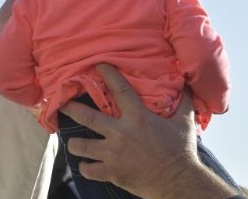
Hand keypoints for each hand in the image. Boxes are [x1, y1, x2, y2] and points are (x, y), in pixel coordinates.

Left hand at [60, 64, 212, 197]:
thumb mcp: (184, 123)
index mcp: (137, 118)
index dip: (108, 75)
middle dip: (70, 108)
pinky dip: (85, 167)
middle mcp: (121, 133)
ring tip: (74, 142)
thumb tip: (186, 83)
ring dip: (75, 143)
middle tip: (62, 104)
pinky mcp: (112, 172)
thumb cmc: (181, 151)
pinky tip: (87, 165)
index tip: (98, 66)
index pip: (120, 90)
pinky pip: (88, 169)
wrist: (180, 182)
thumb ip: (182, 103)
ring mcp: (114, 153)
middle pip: (87, 116)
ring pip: (81, 145)